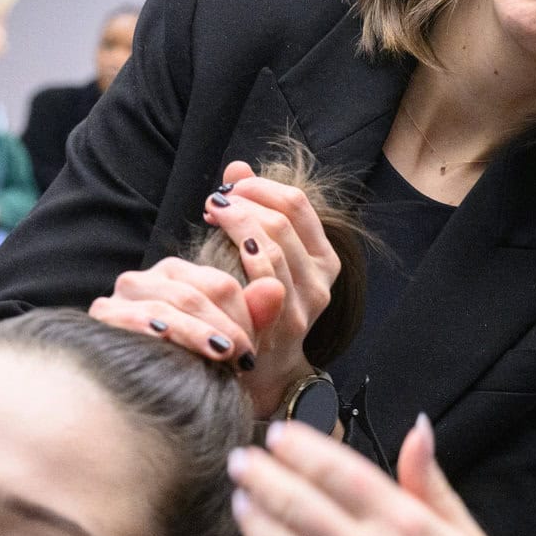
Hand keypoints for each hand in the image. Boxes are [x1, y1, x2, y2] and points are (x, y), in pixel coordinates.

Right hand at [93, 254, 266, 369]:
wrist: (142, 403)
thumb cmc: (188, 369)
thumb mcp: (230, 344)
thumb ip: (256, 316)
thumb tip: (275, 288)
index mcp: (177, 275)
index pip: (220, 285)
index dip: (244, 317)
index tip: (252, 351)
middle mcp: (148, 278)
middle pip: (197, 293)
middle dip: (226, 326)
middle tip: (244, 358)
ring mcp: (122, 295)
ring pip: (172, 305)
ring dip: (201, 332)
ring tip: (224, 355)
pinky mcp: (103, 315)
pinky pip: (137, 317)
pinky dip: (162, 330)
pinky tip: (178, 343)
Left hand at [205, 159, 340, 413]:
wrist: (265, 370)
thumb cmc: (260, 307)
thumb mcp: (270, 256)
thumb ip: (258, 212)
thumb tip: (237, 166)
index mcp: (324, 258)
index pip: (298, 204)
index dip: (261, 187)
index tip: (233, 186)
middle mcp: (320, 281)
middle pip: (280, 221)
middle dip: (243, 203)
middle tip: (217, 201)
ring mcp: (302, 304)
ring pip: (269, 245)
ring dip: (234, 221)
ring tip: (212, 213)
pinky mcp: (281, 323)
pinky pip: (258, 278)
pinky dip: (234, 252)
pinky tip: (211, 242)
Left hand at [228, 416, 524, 535]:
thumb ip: (431, 484)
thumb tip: (417, 430)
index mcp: (405, 526)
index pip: (337, 470)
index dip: (300, 447)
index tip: (279, 436)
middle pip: (295, 502)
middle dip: (261, 475)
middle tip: (242, 461)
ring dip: (251, 517)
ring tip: (240, 500)